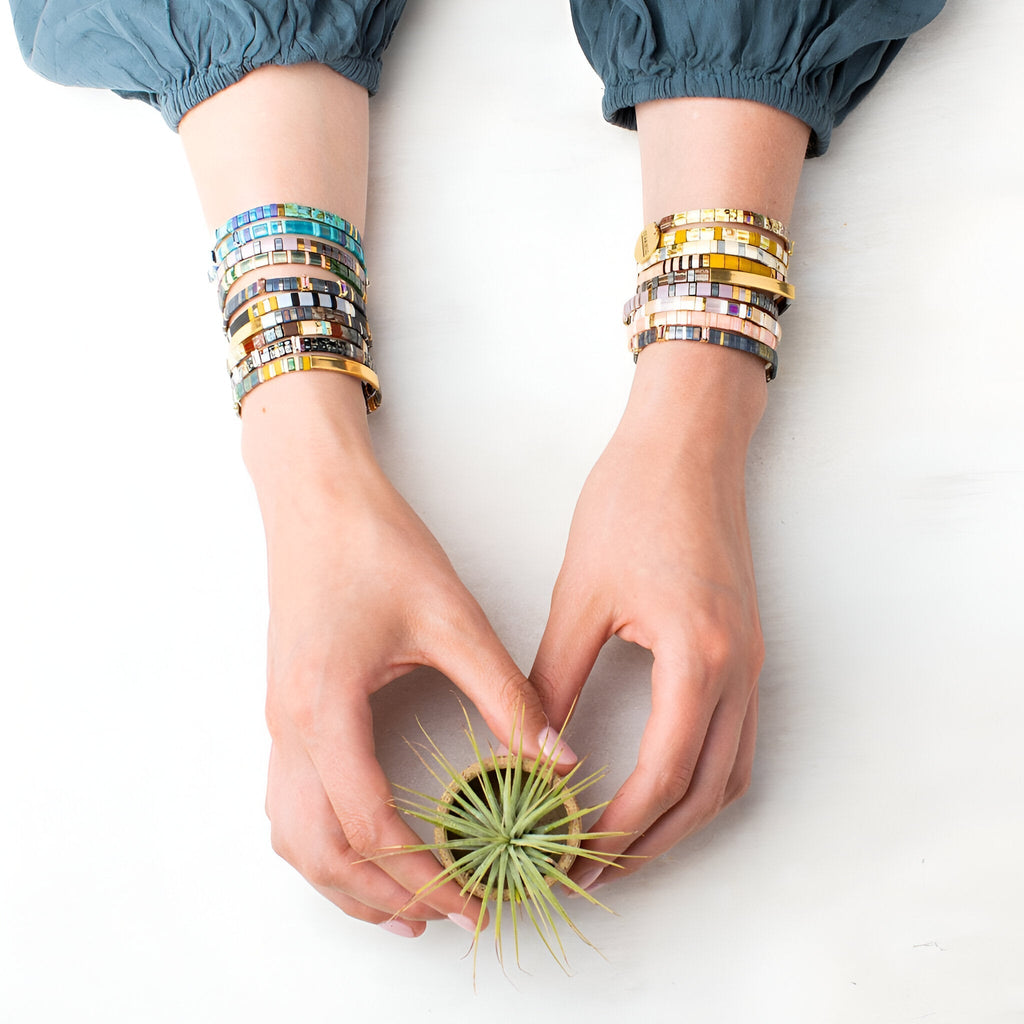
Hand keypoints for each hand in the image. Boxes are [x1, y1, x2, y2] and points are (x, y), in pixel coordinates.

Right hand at [243, 373, 573, 936]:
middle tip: (448, 916)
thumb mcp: (450, 619)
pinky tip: (365, 845)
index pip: (371, 828)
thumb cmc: (375, 545)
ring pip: (293, 837)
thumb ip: (505, 695)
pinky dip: (324, 845)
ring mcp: (278, 721)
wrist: (316, 498)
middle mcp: (289, 727)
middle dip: (384, 898)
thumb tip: (555, 759)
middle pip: (321, 852)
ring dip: (345, 881)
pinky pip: (289, 804)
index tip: (476, 900)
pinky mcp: (285, 708)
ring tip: (407, 905)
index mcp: (326, 709)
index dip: (426, 876)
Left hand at [530, 343, 765, 889]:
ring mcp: (751, 661)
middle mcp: (738, 670)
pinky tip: (660, 785)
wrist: (686, 446)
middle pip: (705, 794)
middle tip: (593, 869)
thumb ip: (556, 678)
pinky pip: (737, 741)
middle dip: (650, 844)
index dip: (616, 830)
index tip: (572, 855)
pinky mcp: (746, 648)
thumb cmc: (632, 504)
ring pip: (730, 775)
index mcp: (696, 657)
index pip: (662, 777)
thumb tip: (530, 745)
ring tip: (622, 843)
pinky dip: (700, 780)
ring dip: (680, 820)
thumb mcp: (581, 597)